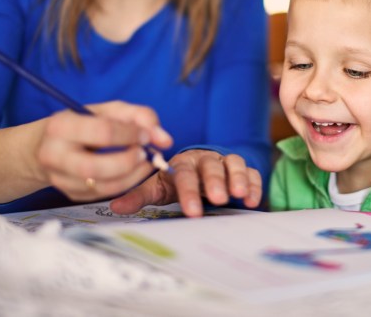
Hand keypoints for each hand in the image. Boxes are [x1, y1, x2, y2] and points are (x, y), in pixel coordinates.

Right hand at [35, 101, 172, 201]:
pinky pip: (101, 195)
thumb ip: (139, 117)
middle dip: (128, 162)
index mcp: (60, 126)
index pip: (102, 132)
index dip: (131, 134)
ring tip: (145, 164)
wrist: (46, 145)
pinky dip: (123, 185)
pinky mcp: (70, 194)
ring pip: (100, 186)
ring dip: (131, 177)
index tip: (147, 135)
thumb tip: (164, 139)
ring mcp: (59, 178)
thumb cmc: (82, 123)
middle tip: (146, 154)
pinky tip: (133, 173)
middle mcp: (53, 154)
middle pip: (95, 167)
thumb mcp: (107, 110)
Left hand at [109, 149, 262, 216]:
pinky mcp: (242, 168)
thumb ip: (140, 196)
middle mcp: (205, 159)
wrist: (199, 168)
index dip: (189, 192)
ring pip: (234, 164)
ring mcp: (225, 162)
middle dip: (216, 182)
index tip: (192, 212)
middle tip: (219, 199)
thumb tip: (115, 207)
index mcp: (183, 163)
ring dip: (238, 178)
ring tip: (240, 195)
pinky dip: (254, 183)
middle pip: (211, 167)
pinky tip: (254, 200)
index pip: (185, 175)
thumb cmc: (177, 179)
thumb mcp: (158, 187)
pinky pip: (252, 171)